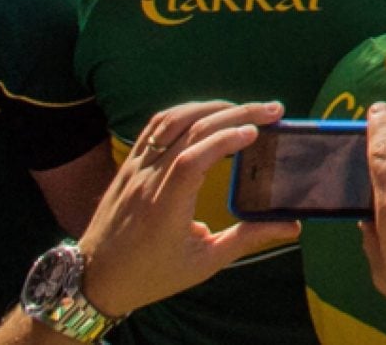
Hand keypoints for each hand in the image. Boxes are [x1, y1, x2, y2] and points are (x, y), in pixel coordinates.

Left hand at [76, 101, 295, 318]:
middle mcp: (147, 181)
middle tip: (272, 110)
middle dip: (236, 113)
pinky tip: (206, 114)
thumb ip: (247, 239)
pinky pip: (155, 127)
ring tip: (244, 109)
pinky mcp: (128, 164)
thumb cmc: (151, 276)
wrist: (94, 279)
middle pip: (190, 131)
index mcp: (165, 208)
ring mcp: (134, 169)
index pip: (192, 160)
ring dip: (211, 107)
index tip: (257, 133)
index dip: (225, 140)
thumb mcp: (204, 263)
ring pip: (171, 120)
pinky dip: (185, 112)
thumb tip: (292, 227)